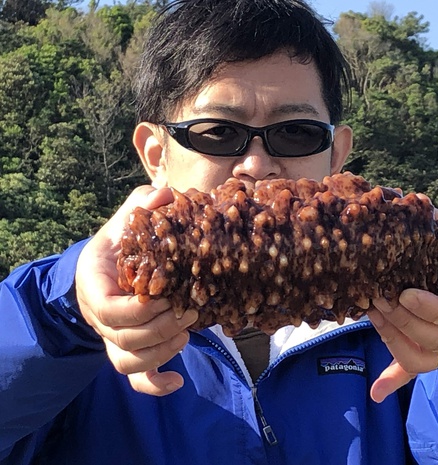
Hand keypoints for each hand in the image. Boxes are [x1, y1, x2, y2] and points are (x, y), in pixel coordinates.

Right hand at [76, 186, 197, 395]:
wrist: (109, 269)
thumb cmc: (120, 244)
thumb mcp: (127, 220)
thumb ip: (143, 205)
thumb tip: (167, 193)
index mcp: (94, 285)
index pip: (107, 309)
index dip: (137, 310)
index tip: (166, 296)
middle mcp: (100, 318)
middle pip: (122, 339)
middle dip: (158, 329)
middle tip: (188, 311)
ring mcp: (113, 337)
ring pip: (127, 362)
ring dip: (160, 353)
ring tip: (186, 334)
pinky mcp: (129, 350)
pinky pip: (136, 378)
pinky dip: (155, 385)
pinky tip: (178, 382)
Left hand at [367, 205, 437, 402]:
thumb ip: (432, 225)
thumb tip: (402, 197)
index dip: (432, 307)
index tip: (403, 293)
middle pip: (437, 339)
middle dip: (402, 320)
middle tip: (376, 299)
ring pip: (425, 359)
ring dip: (393, 340)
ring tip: (371, 315)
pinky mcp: (437, 360)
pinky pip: (417, 375)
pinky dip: (394, 381)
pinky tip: (376, 391)